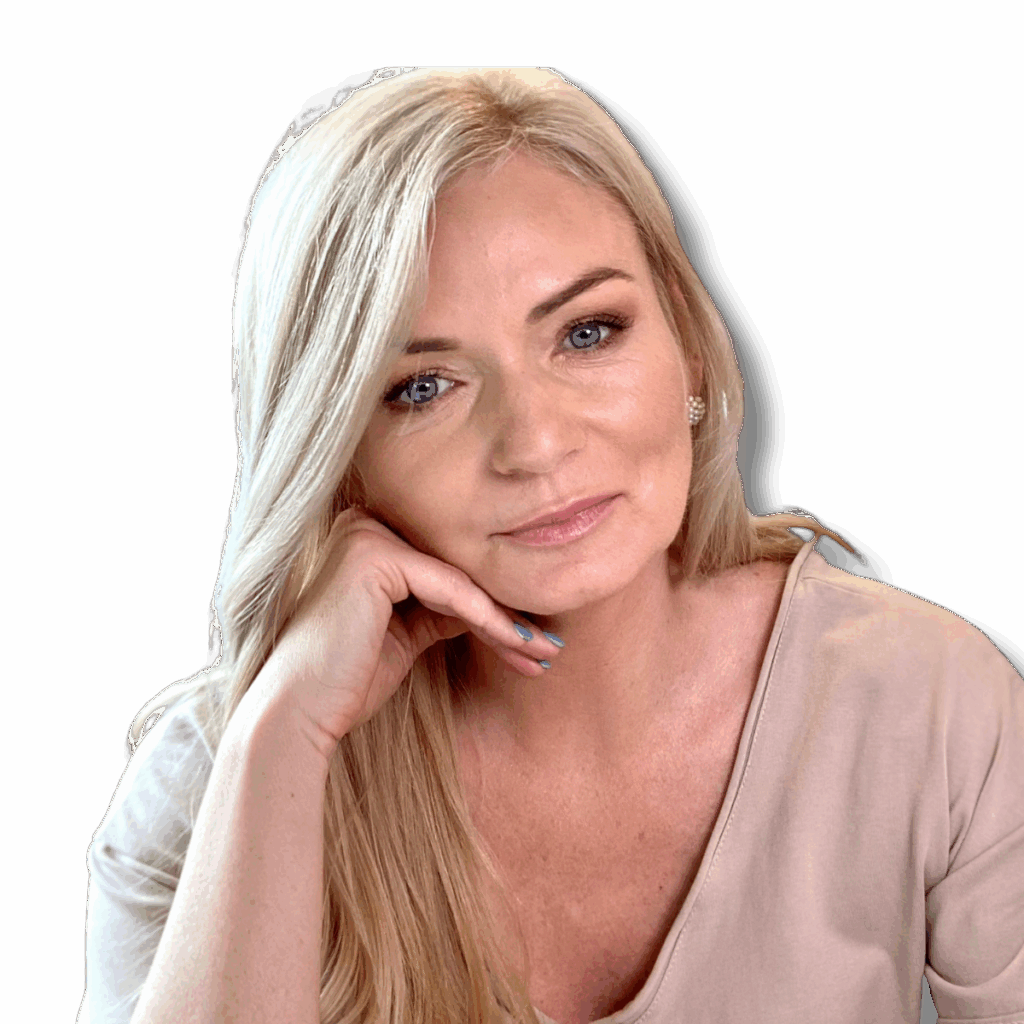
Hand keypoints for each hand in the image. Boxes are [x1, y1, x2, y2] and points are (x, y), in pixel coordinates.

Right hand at [254, 506, 563, 756]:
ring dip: (509, 621)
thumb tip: (493, 604)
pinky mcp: (375, 554)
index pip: (446, 571)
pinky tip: (522, 645)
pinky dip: (490, 620)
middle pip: (456, 572)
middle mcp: (363, 523)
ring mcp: (366, 533)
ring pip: (459, 580)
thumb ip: (441, 609)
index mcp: (365, 538)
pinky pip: (451, 589)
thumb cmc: (345, 683)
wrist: (299, 715)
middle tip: (550, 649)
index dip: (493, 608)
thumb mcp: (406, 636)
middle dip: (507, 615)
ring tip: (546, 654)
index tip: (535, 642)